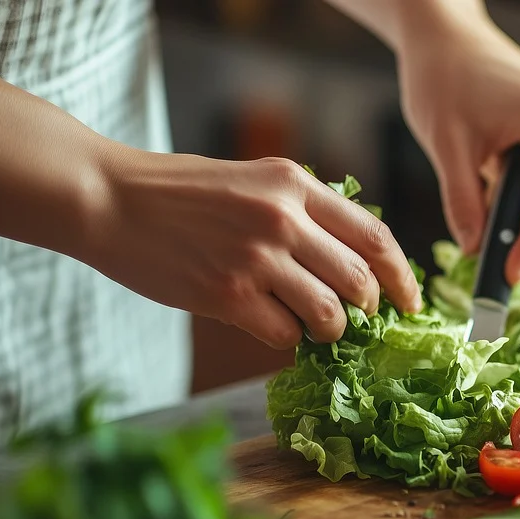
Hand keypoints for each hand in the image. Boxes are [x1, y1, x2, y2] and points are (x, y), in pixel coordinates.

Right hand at [82, 149, 421, 347]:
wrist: (108, 198)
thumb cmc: (180, 193)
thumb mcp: (253, 180)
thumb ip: (303, 211)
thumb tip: (353, 260)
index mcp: (295, 184)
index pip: (375, 237)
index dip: (401, 276)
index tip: (411, 301)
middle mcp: (283, 219)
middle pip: (360, 281)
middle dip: (367, 310)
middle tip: (355, 320)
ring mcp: (256, 258)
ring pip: (330, 315)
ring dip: (330, 331)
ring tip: (314, 327)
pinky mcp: (227, 295)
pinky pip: (285, 335)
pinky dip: (287, 339)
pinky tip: (270, 325)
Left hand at [396, 7, 519, 282]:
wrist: (441, 34)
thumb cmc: (442, 75)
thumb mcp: (447, 146)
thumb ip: (463, 202)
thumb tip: (474, 251)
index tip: (510, 275)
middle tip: (498, 279)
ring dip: (517, 220)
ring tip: (492, 259)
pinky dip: (514, 200)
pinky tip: (492, 224)